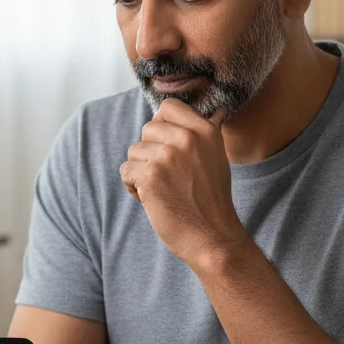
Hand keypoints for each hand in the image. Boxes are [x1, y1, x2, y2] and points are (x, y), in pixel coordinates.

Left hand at [119, 98, 241, 269]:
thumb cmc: (212, 201)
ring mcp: (167, 156)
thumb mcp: (218, 158)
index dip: (161, 125)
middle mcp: (187, 138)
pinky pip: (126, 170)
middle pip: (147, 129)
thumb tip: (215, 111)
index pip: (168, 107)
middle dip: (150, 152)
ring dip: (140, 171)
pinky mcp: (150, 175)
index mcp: (205, 131)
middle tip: (165, 175)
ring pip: (134, 150)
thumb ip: (206, 134)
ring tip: (159, 189)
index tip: (166, 146)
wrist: (213, 237)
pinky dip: (133, 186)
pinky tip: (150, 199)